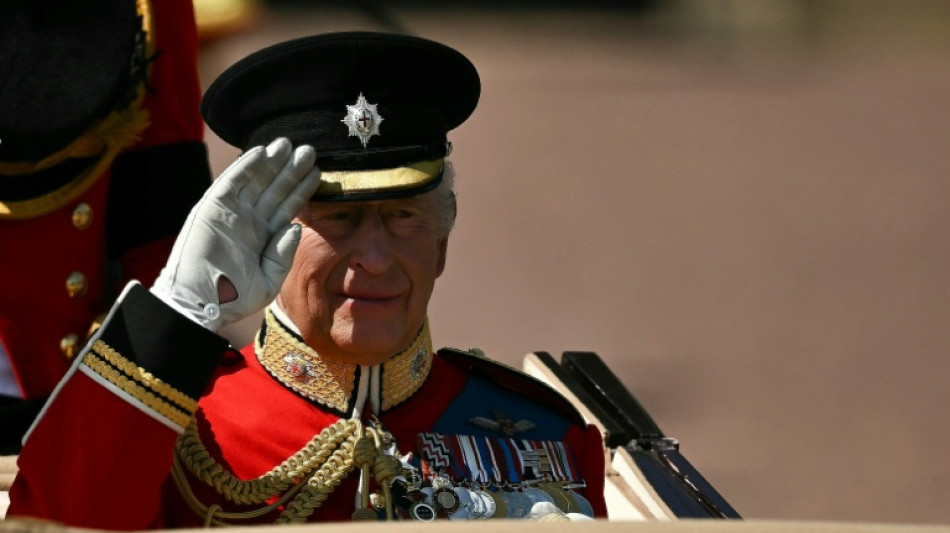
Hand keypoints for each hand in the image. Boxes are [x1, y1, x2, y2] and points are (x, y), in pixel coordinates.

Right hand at [151, 138, 321, 330]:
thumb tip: (295, 226)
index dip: (301, 189)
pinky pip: (230, 183)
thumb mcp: (269, 280)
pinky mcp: (211, 208)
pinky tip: (261, 152)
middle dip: (290, 170)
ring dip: (270, 162)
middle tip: (309, 150)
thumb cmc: (233, 298)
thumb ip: (283, 254)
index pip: (286, 206)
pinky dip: (244, 167)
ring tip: (288, 145)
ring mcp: (230, 213)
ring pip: (255, 181)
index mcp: (264, 236)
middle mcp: (249, 221)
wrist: (200, 304)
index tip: (317, 172)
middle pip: (274, 189)